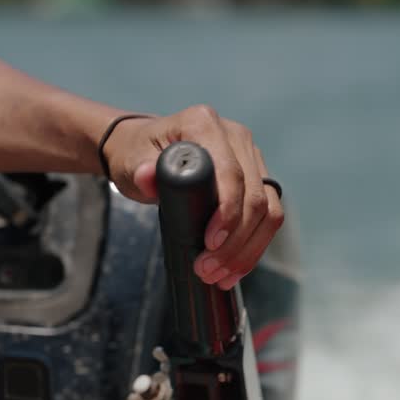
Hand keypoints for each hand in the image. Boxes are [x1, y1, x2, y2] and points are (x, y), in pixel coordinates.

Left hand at [102, 105, 282, 289]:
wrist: (145, 152)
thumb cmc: (137, 154)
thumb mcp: (130, 162)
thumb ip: (138, 169)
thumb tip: (146, 176)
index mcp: (204, 123)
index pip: (231, 172)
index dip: (228, 211)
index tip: (210, 242)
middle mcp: (235, 136)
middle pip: (255, 196)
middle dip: (236, 241)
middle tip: (207, 270)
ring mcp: (250, 156)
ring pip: (269, 210)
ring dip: (248, 249)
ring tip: (219, 276)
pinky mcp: (257, 177)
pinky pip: (269, 216)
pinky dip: (254, 247)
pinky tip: (234, 269)